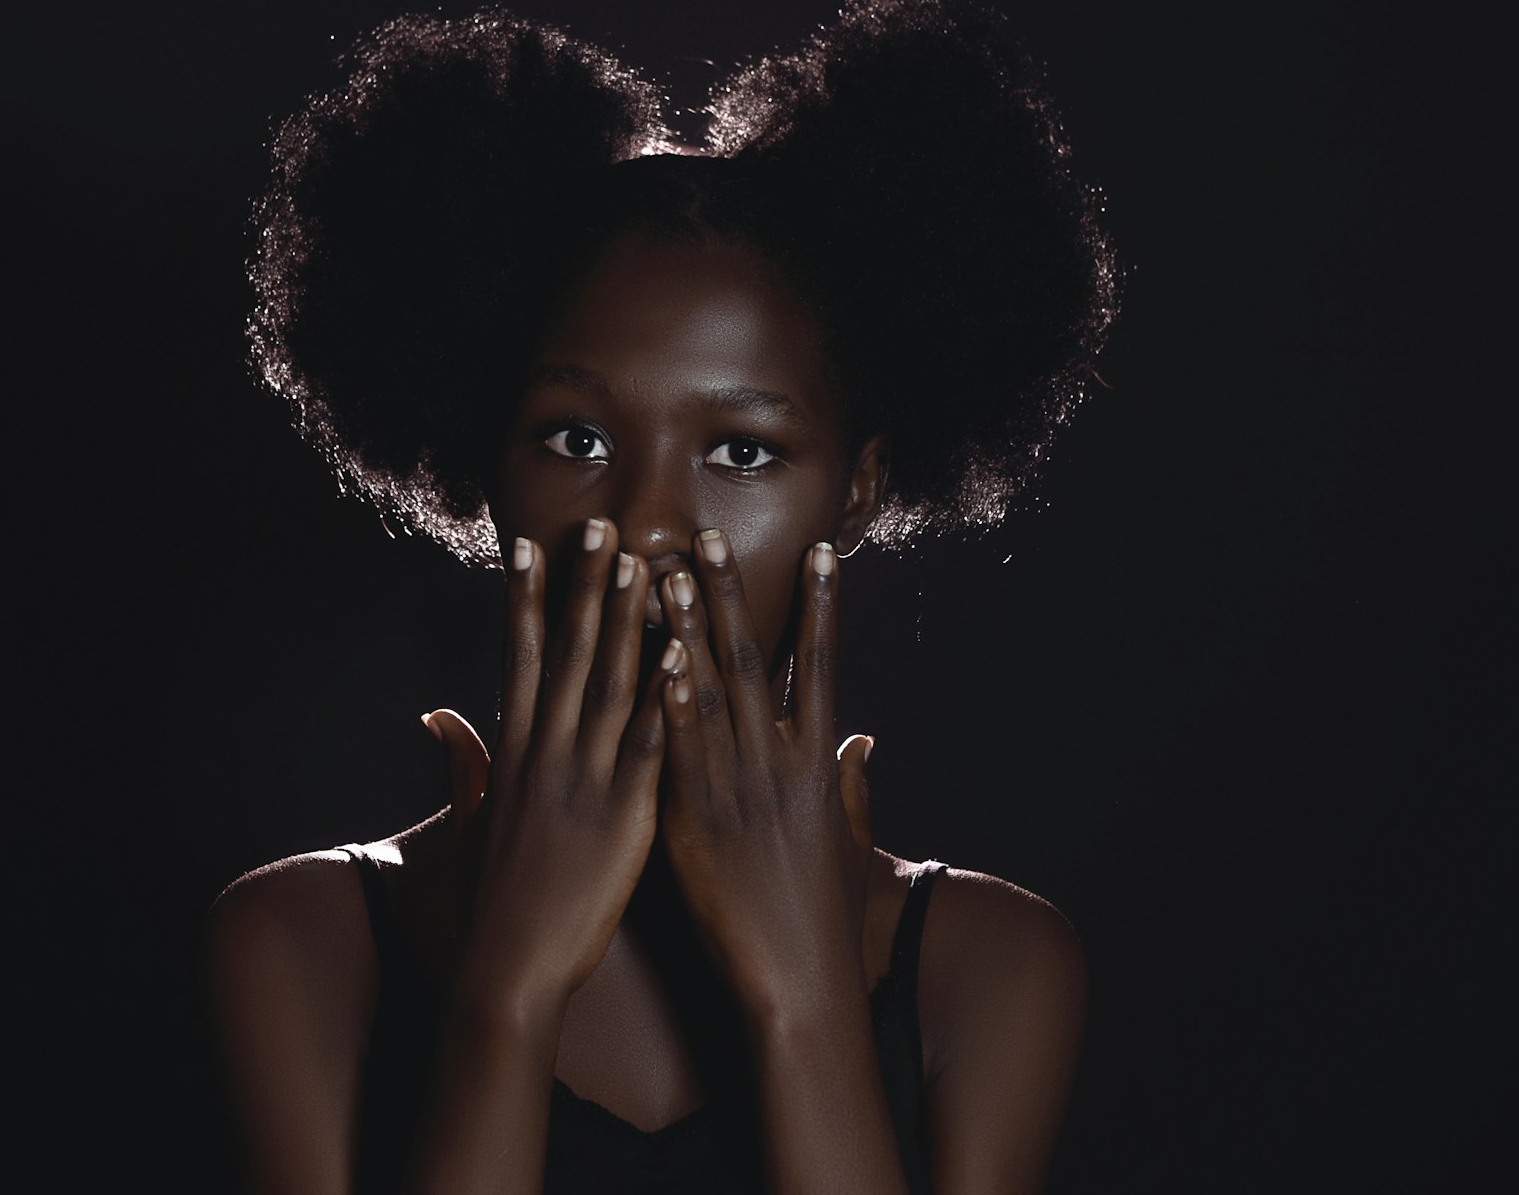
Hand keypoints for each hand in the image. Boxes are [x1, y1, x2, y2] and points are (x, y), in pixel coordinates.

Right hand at [425, 519, 670, 1016]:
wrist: (508, 972)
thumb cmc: (488, 903)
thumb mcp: (467, 822)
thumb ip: (463, 762)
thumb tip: (438, 715)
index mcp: (512, 754)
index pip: (520, 657)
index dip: (525, 598)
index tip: (530, 544)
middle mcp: (545, 756)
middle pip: (568, 654)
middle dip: (586, 586)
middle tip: (604, 525)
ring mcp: (584, 784)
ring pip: (611, 686)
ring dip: (630, 621)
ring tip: (646, 564)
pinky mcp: (623, 819)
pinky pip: (648, 747)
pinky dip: (663, 701)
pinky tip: (679, 656)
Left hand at [653, 530, 875, 1018]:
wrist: (800, 982)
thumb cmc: (825, 916)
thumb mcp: (849, 839)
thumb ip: (852, 782)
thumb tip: (863, 738)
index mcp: (817, 764)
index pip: (819, 663)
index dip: (820, 604)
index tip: (818, 549)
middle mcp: (780, 764)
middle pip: (754, 661)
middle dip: (731, 595)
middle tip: (709, 536)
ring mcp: (738, 790)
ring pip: (711, 694)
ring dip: (686, 630)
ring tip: (667, 573)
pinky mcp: (697, 822)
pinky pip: (680, 750)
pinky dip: (669, 703)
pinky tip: (655, 661)